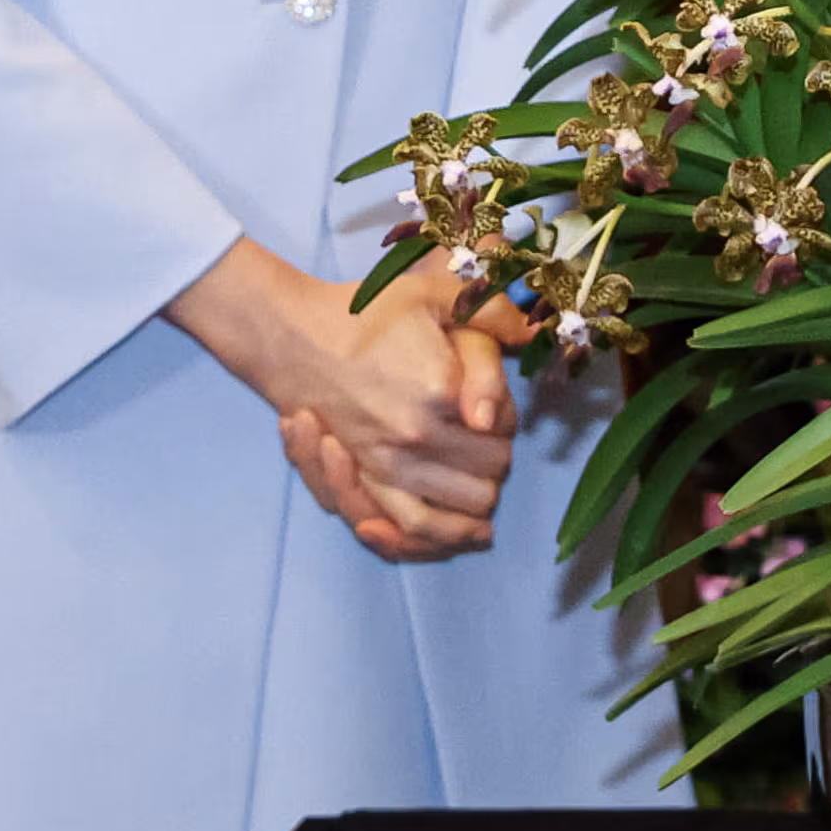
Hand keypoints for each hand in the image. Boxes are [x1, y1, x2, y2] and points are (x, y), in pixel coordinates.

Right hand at [168, 242, 527, 562]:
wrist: (298, 338)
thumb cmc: (369, 313)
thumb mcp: (436, 296)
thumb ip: (492, 314)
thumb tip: (531, 338)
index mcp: (440, 389)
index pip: (505, 427)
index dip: (509, 418)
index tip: (495, 405)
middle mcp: (417, 434)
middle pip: (492, 469)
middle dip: (499, 456)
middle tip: (491, 438)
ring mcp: (390, 462)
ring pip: (464, 504)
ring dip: (481, 495)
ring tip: (484, 480)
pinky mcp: (368, 478)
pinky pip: (415, 525)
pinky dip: (447, 534)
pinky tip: (471, 532)